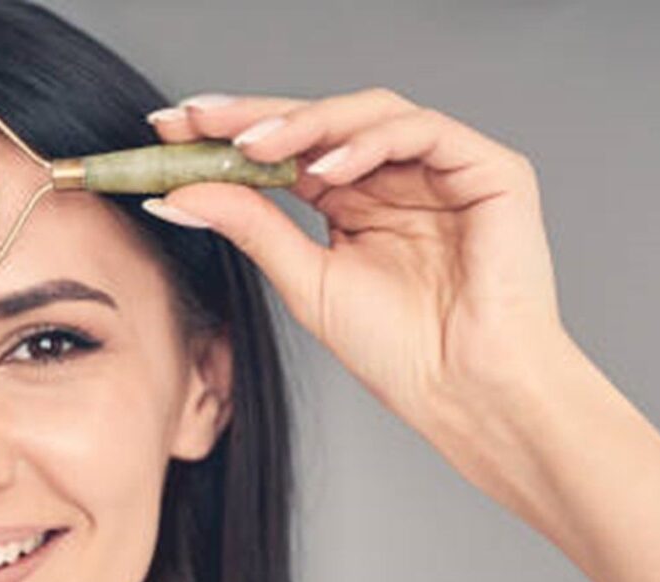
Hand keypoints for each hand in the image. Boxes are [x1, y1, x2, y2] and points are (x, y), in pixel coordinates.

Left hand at [147, 87, 578, 436]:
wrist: (464, 391)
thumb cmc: (400, 352)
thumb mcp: (305, 280)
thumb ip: (250, 226)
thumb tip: (175, 193)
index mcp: (355, 202)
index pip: (288, 152)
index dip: (230, 135)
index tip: (170, 129)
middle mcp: (396, 177)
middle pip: (321, 122)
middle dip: (255, 116)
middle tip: (197, 117)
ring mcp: (443, 168)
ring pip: (368, 112)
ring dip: (306, 123)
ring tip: (256, 147)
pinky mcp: (489, 169)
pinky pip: (421, 130)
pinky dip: (369, 141)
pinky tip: (327, 167)